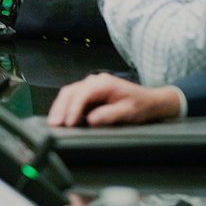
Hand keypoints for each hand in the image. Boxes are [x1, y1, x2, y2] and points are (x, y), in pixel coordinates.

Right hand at [47, 72, 181, 127]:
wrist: (151, 101)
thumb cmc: (142, 105)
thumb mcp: (129, 112)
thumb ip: (110, 115)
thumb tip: (91, 119)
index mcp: (104, 83)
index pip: (82, 94)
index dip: (73, 109)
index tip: (68, 123)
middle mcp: (95, 81)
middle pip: (70, 92)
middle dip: (60, 108)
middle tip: (53, 124)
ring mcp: (90, 86)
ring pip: (68, 94)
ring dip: (59, 108)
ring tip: (53, 123)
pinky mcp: (89, 93)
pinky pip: (73, 98)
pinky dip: (65, 108)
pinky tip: (61, 119)